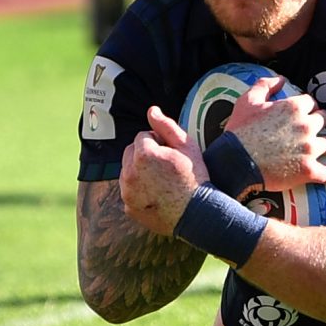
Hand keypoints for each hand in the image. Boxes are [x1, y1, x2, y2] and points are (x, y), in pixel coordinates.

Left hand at [120, 108, 205, 235]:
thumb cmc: (195, 177)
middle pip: (130, 152)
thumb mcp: (186, 146)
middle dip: (144, 154)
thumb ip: (166, 126)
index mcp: (143, 155)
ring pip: (127, 170)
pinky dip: (138, 190)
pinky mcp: (128, 207)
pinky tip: (156, 194)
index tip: (170, 153)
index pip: (143, 136)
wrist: (198, 214)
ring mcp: (127, 192)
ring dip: (139, 171)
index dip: (159, 142)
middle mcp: (129, 173)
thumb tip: (151, 110)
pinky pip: (129, 190)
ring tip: (161, 180)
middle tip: (165, 165)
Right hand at [226, 76, 325, 191]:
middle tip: (317, 126)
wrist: (235, 162)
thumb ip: (265, 84)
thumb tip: (281, 79)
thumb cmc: (240, 131)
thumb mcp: (247, 100)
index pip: (311, 102)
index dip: (307, 106)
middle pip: (324, 119)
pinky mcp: (309, 171)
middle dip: (321, 121)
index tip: (304, 111)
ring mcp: (310, 149)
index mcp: (294, 108)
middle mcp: (306, 126)